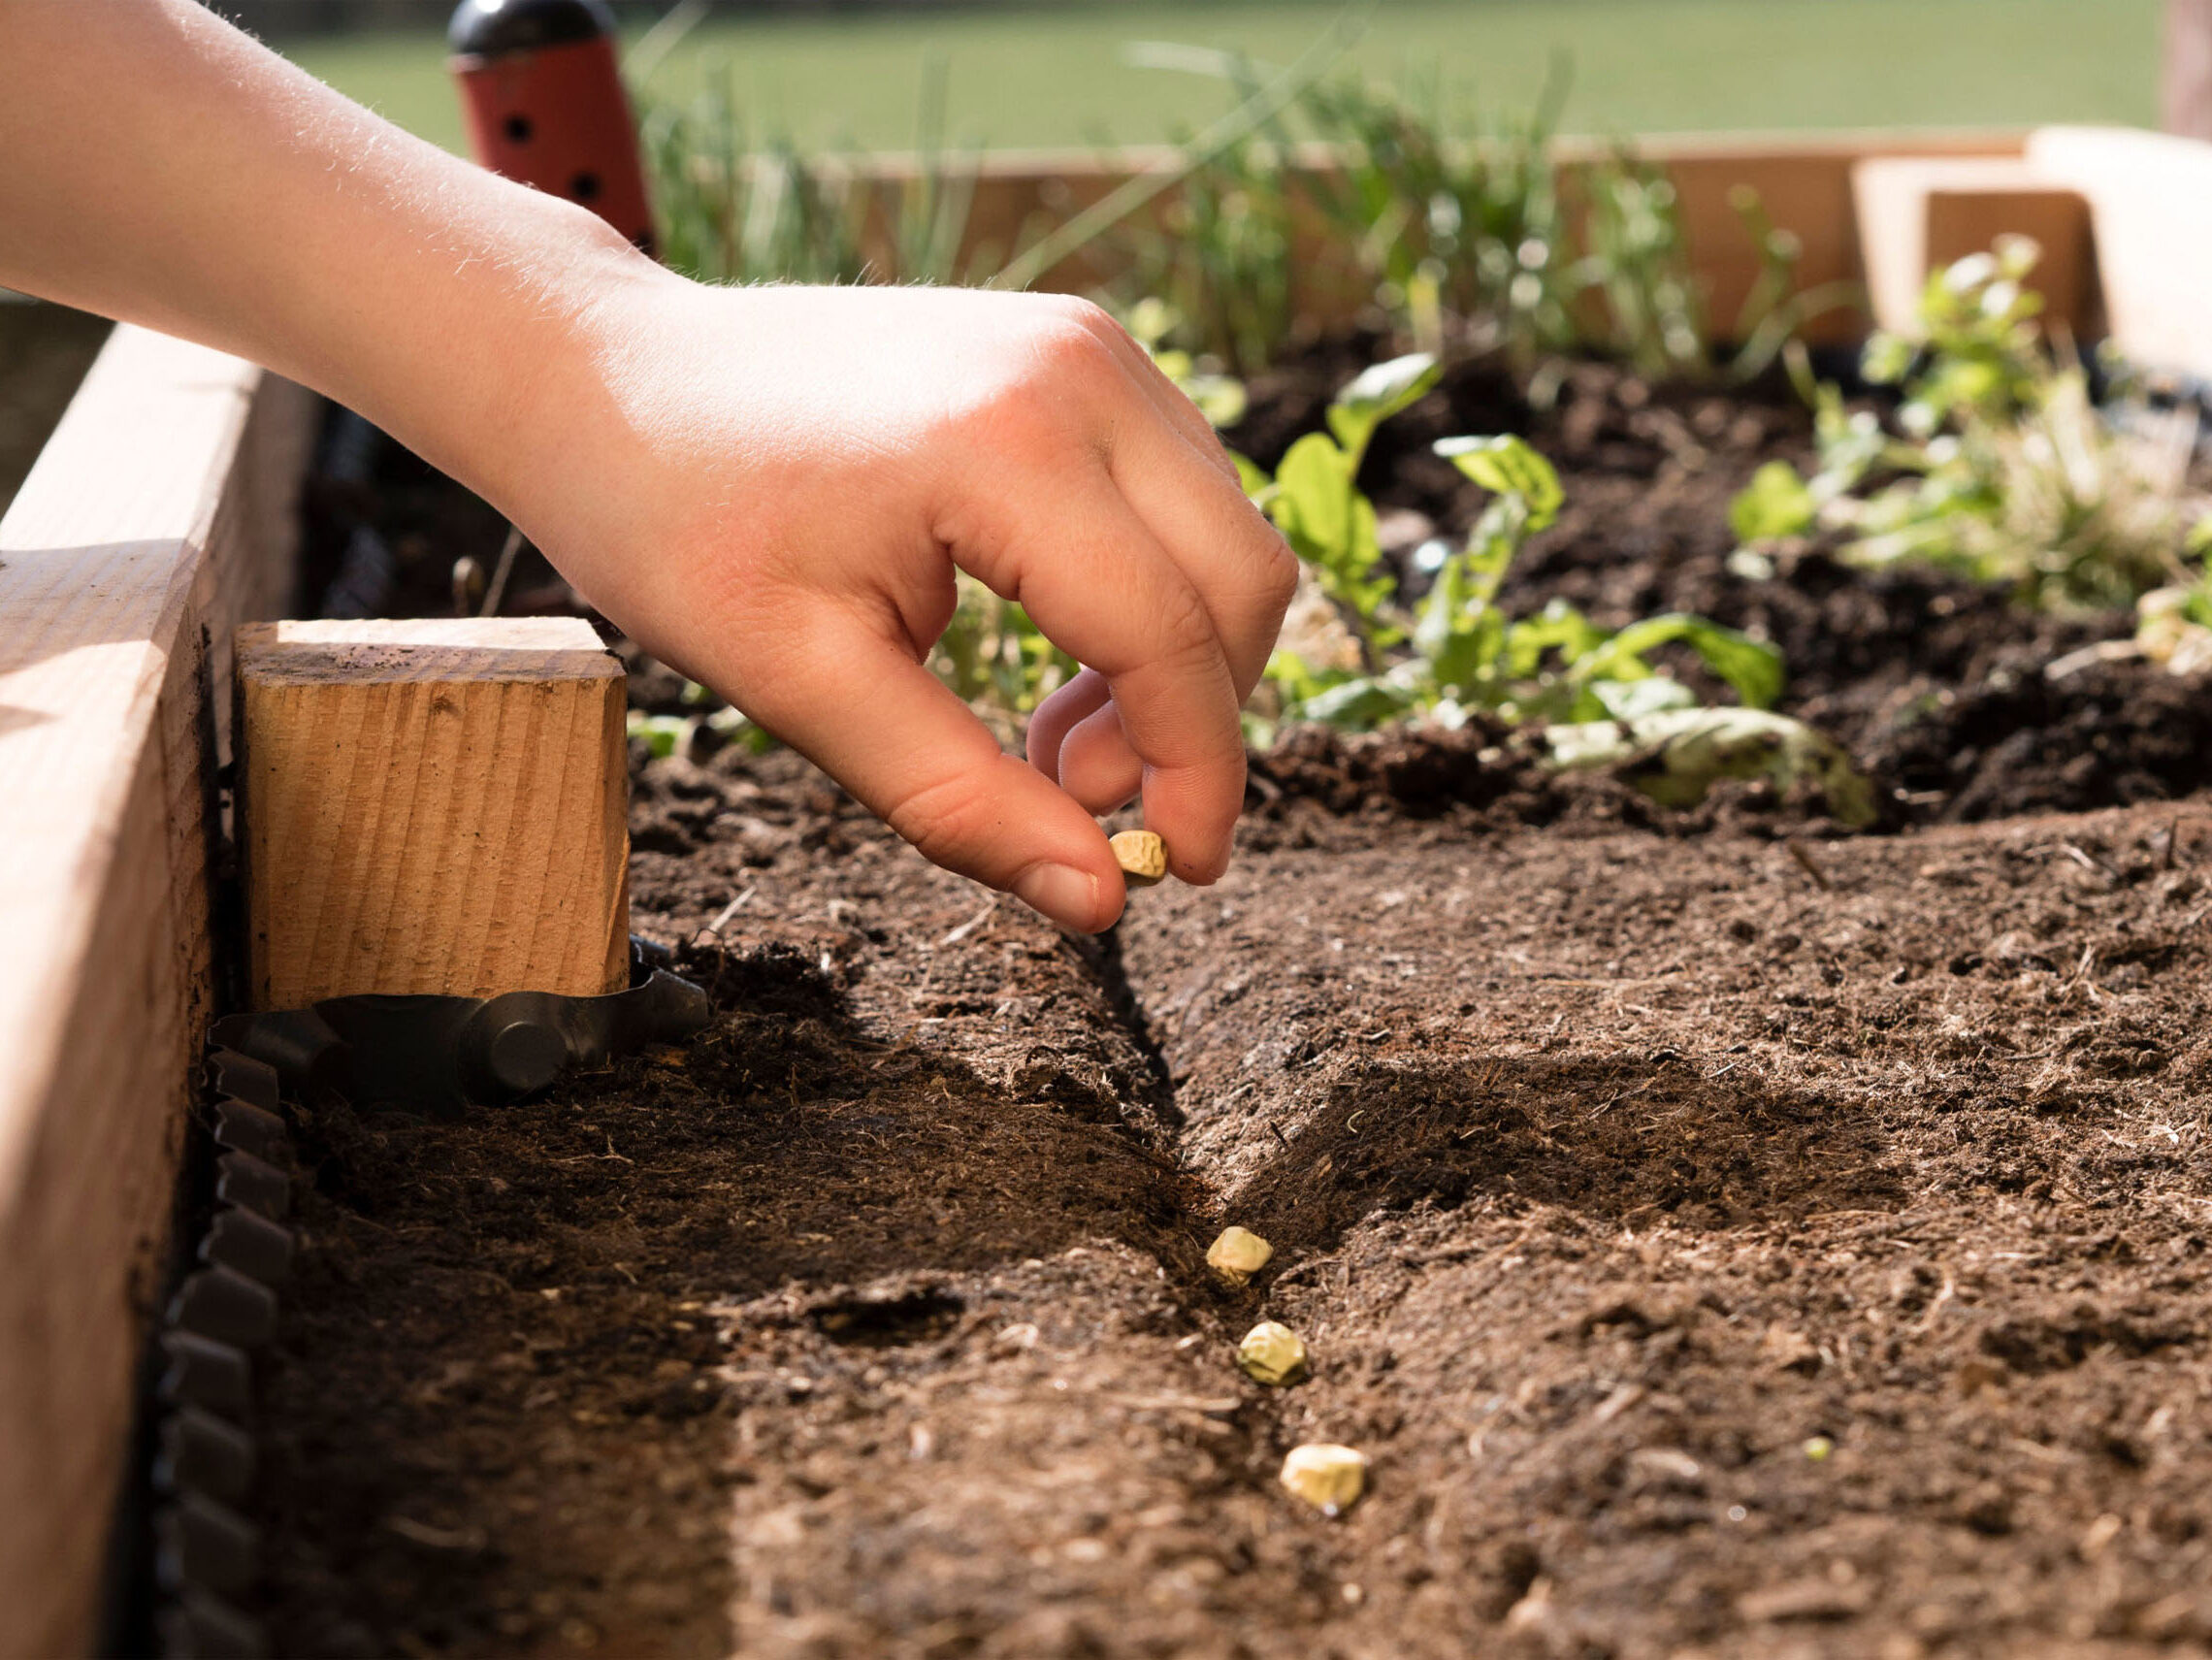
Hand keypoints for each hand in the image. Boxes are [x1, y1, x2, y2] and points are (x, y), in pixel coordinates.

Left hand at [516, 278, 1296, 932]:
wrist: (611, 377)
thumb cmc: (677, 522)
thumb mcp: (800, 685)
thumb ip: (959, 798)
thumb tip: (1096, 901)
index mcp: (1005, 446)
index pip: (1170, 637)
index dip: (1195, 776)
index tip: (1170, 873)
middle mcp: (1077, 371)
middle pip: (1243, 580)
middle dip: (1194, 720)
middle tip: (1080, 794)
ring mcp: (1088, 345)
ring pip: (1227, 537)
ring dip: (1174, 663)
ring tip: (1051, 733)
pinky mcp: (1082, 350)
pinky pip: (1182, 494)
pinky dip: (1151, 596)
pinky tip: (1055, 649)